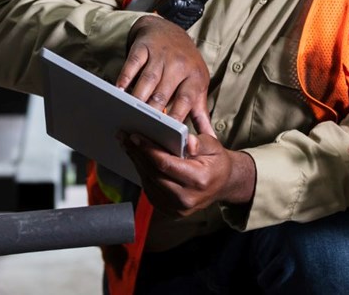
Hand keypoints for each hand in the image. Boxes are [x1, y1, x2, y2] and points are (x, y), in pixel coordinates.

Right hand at [118, 15, 212, 134]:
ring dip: (138, 98)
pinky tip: (119, 91)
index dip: (177, 117)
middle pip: (164, 92)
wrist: (168, 29)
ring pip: (148, 80)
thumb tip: (211, 139)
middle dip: (153, 112)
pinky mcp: (143, 47)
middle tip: (144, 129)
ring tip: (130, 114)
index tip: (169, 135)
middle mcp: (179, 65)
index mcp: (194, 76)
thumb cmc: (185, 63)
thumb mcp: (198, 84)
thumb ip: (201, 112)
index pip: (186, 100)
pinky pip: (133, 64)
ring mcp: (161, 55)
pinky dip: (125, 78)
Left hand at [121, 131, 255, 216]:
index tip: (135, 137)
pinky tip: (138, 160)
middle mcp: (187, 199)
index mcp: (199, 181)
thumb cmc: (217, 163)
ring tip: (129, 146)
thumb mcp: (214, 147)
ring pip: (149, 183)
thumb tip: (187, 141)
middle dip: (137, 154)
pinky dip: (143, 174)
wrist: (223, 185)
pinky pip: (151, 191)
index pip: (166, 165)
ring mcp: (178, 209)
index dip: (148, 150)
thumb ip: (201, 142)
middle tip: (125, 137)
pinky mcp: (171, 211)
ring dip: (137, 163)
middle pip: (154, 174)